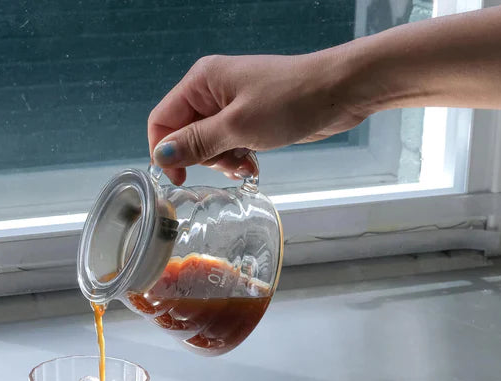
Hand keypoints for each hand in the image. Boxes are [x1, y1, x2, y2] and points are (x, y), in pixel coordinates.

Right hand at [147, 53, 367, 184]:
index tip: (180, 177)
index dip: (165, 151)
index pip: (162, 120)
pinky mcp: (249, 116)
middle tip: (230, 164)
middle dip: (203, 157)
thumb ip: (196, 143)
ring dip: (223, 160)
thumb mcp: (237, 126)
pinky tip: (254, 164)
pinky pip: (228, 142)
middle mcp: (211, 90)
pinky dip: (237, 156)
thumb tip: (161, 156)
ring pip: (208, 143)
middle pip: (184, 134)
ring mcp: (231, 104)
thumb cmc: (289, 101)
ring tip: (247, 165)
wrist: (339, 91)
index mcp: (201, 82)